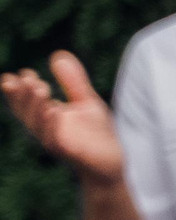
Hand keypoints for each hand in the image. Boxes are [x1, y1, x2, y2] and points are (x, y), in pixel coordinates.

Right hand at [4, 51, 124, 183]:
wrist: (112, 164)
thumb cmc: (96, 135)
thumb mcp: (86, 102)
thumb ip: (73, 81)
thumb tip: (58, 55)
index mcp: (47, 117)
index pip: (26, 102)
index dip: (19, 89)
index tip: (21, 74)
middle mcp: (46, 130)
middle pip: (26, 112)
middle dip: (23, 95)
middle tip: (26, 78)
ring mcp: (56, 142)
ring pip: (39, 125)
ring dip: (36, 106)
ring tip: (39, 87)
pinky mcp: (70, 153)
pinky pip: (56, 140)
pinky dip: (52, 125)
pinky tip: (54, 111)